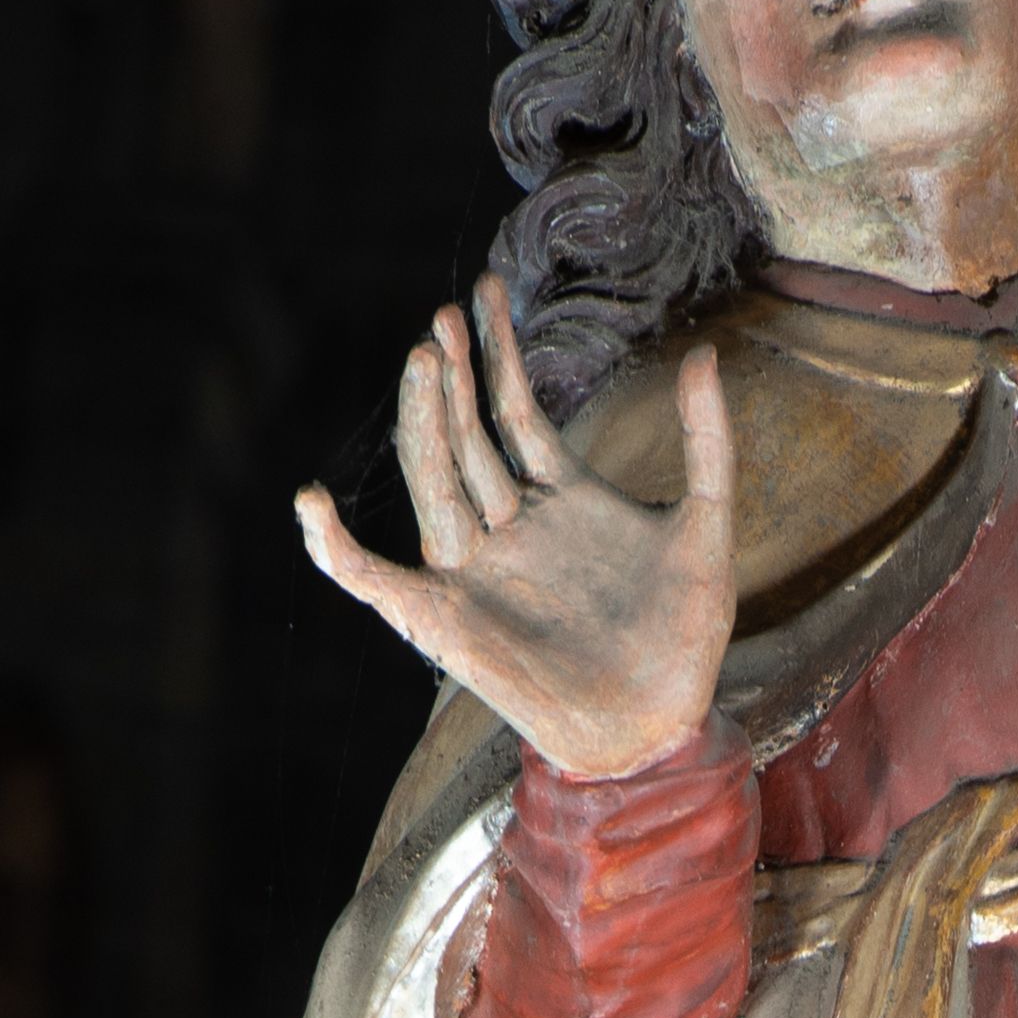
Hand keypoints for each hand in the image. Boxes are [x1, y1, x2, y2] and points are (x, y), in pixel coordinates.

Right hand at [295, 276, 734, 779]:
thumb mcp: (707, 527)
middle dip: (452, 378)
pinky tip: (310, 503)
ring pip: (434, 482)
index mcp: (560, 499)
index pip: (514, 410)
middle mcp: (509, 527)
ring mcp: (474, 570)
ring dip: (422, 424)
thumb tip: (704, 353)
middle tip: (440, 319)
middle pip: (466, 437)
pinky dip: (336, 549)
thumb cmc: (685, 638)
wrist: (658, 725)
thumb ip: (707, 444)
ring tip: (420, 359)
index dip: (498, 354)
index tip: (484, 292)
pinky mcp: (445, 620)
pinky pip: (376, 580)